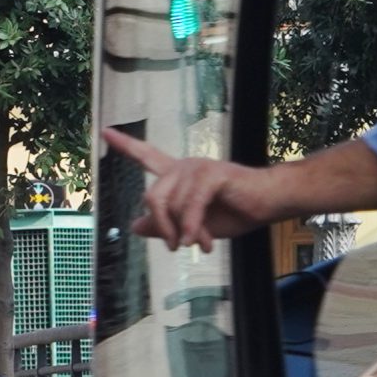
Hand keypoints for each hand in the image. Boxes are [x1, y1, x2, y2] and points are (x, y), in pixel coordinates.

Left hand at [103, 128, 271, 251]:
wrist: (273, 203)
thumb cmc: (237, 211)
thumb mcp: (192, 225)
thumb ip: (165, 225)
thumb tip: (134, 226)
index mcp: (179, 175)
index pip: (146, 156)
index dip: (125, 145)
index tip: (104, 130)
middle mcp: (184, 166)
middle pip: (152, 197)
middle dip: (162, 227)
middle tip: (176, 246)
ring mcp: (197, 167)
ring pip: (170, 205)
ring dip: (183, 232)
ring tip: (200, 244)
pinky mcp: (212, 174)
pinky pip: (190, 206)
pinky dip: (193, 227)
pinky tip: (201, 242)